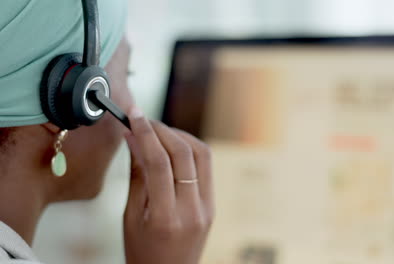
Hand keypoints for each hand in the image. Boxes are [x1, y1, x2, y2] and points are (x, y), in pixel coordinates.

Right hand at [123, 107, 213, 263]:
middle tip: (143, 120)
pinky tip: (173, 147)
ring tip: (157, 131)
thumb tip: (134, 138)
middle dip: (162, 130)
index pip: (159, 164)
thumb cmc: (143, 252)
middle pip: (184, 154)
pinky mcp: (213, 203)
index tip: (134, 116)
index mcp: (167, 218)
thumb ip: (137, 176)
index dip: (146, 134)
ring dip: (179, 136)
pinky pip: (205, 166)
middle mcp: (193, 210)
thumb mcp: (131, 217)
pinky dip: (190, 149)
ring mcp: (208, 207)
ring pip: (201, 154)